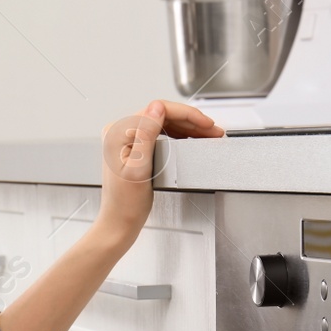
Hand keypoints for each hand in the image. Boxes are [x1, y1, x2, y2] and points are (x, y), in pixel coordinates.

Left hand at [95, 99, 223, 245]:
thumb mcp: (139, 168)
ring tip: (208, 134)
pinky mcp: (134, 148)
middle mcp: (119, 132)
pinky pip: (161, 133)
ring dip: (188, 127)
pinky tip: (192, 139)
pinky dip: (179, 135)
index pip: (158, 110)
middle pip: (162, 115)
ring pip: (164, 123)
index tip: (205, 123)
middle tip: (213, 130)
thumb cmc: (125, 203)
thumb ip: (146, 135)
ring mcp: (126, 139)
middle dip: (191, 121)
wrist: (119, 222)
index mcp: (117, 133)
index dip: (186, 114)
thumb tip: (157, 108)